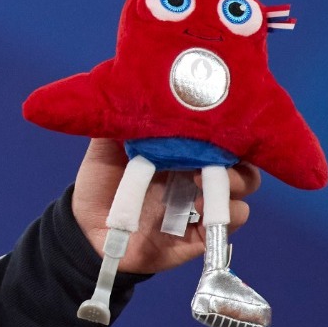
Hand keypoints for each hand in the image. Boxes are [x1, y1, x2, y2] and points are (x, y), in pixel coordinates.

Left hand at [71, 138, 260, 273]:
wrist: (85, 227)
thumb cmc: (100, 183)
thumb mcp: (106, 147)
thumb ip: (123, 124)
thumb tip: (137, 90)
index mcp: (182, 154)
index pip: (221, 141)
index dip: (230, 134)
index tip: (224, 125)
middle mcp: (197, 179)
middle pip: (242, 167)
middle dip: (240, 162)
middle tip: (218, 160)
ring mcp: (199, 208)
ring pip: (240, 196)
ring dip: (233, 187)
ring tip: (202, 183)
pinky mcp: (196, 237)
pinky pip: (226, 228)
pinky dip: (225, 217)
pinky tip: (200, 209)